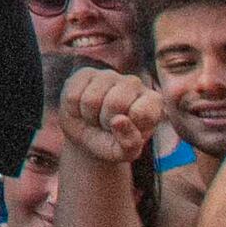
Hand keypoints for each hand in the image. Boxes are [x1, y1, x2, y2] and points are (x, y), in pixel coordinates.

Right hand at [53, 65, 167, 169]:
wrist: (88, 136)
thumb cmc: (113, 143)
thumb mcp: (125, 153)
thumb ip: (130, 143)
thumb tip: (119, 120)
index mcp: (152, 102)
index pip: (142, 112)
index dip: (128, 128)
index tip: (126, 133)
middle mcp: (134, 83)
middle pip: (115, 103)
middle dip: (105, 122)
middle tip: (106, 126)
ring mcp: (109, 75)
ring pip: (91, 99)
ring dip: (89, 117)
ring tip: (95, 118)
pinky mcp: (86, 73)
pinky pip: (73, 95)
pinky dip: (74, 110)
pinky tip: (82, 109)